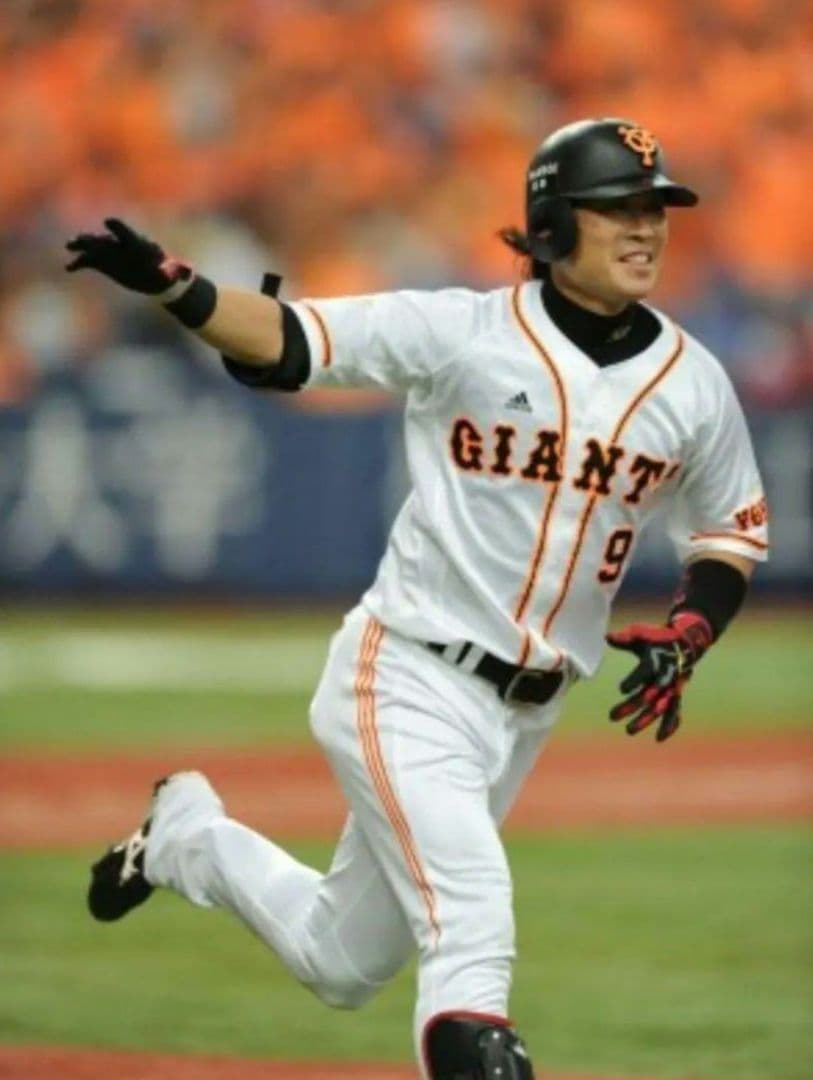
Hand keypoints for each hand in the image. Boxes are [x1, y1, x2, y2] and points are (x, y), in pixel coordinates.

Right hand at [65, 218, 190, 294]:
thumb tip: (189, 272)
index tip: (109, 221)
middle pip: (106, 239)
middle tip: (82, 239)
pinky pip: (89, 262)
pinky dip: (79, 264)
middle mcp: (121, 245)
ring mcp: (111, 253)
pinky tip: (69, 268)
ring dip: (82, 245)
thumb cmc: (167, 273)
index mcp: (138, 244)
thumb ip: (179, 270)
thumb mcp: (175, 272)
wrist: (156, 278)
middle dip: (94, 239)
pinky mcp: (104, 264)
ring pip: (94, 247)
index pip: (127, 233)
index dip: (119, 228)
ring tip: (70, 245)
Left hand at [605, 611, 712, 741]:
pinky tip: (659, 738)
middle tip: (612, 717)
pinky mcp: (676, 695)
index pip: (644, 673)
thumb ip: (624, 638)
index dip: (634, 681)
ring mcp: (672, 688)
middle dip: (631, 707)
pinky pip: (675, 712)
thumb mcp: (641, 633)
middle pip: (648, 695)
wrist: (686, 644)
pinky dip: (670, 725)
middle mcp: (665, 677)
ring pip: (659, 708)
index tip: (621, 690)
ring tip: (629, 731)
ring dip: (645, 720)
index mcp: (656, 661)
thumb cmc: (658, 638)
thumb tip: (606, 637)